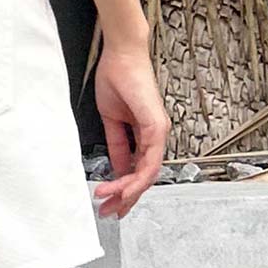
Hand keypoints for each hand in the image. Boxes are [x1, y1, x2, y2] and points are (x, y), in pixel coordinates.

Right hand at [92, 39, 168, 219]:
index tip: (109, 200)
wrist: (121, 54)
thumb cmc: (116, 78)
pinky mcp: (155, 124)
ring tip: (110, 201)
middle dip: (127, 198)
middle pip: (146, 177)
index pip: (139, 169)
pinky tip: (120, 185)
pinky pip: (149, 158)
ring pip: (148, 173)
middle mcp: (156, 134)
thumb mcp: (111, 119)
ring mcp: (158, 130)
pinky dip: (135, 176)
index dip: (125, 188)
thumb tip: (118, 166)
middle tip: (110, 212)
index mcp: (146, 133)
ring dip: (128, 191)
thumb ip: (118, 144)